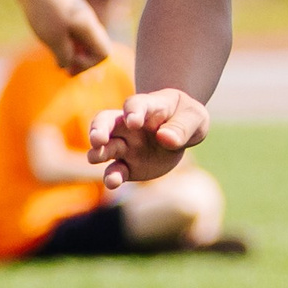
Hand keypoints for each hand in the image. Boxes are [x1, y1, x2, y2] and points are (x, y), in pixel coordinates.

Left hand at [25, 0, 112, 74]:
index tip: (68, 60)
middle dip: (81, 60)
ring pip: (82, 38)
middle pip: (95, 47)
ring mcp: (77, 12)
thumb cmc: (43, 9)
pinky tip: (48, 37)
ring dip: (72, 50)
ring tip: (54, 51)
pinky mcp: (66, 7)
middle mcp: (87, 19)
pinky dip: (64, 39)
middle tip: (63, 67)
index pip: (104, 53)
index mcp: (89, 26)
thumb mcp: (53, 38)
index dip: (89, 64)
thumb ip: (65, 56)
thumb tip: (67, 65)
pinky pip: (72, 29)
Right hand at [87, 88, 208, 188]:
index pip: (135, 105)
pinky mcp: (128, 165)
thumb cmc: (187, 117)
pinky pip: (116, 171)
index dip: (133, 112)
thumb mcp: (194, 118)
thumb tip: (165, 138)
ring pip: (105, 147)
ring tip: (93, 158)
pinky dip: (112, 176)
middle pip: (106, 121)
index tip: (134, 121)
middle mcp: (129, 125)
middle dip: (98, 129)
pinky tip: (112, 183)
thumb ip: (182, 126)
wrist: (183, 131)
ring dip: (98, 153)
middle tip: (97, 139)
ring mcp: (126, 145)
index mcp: (147, 107)